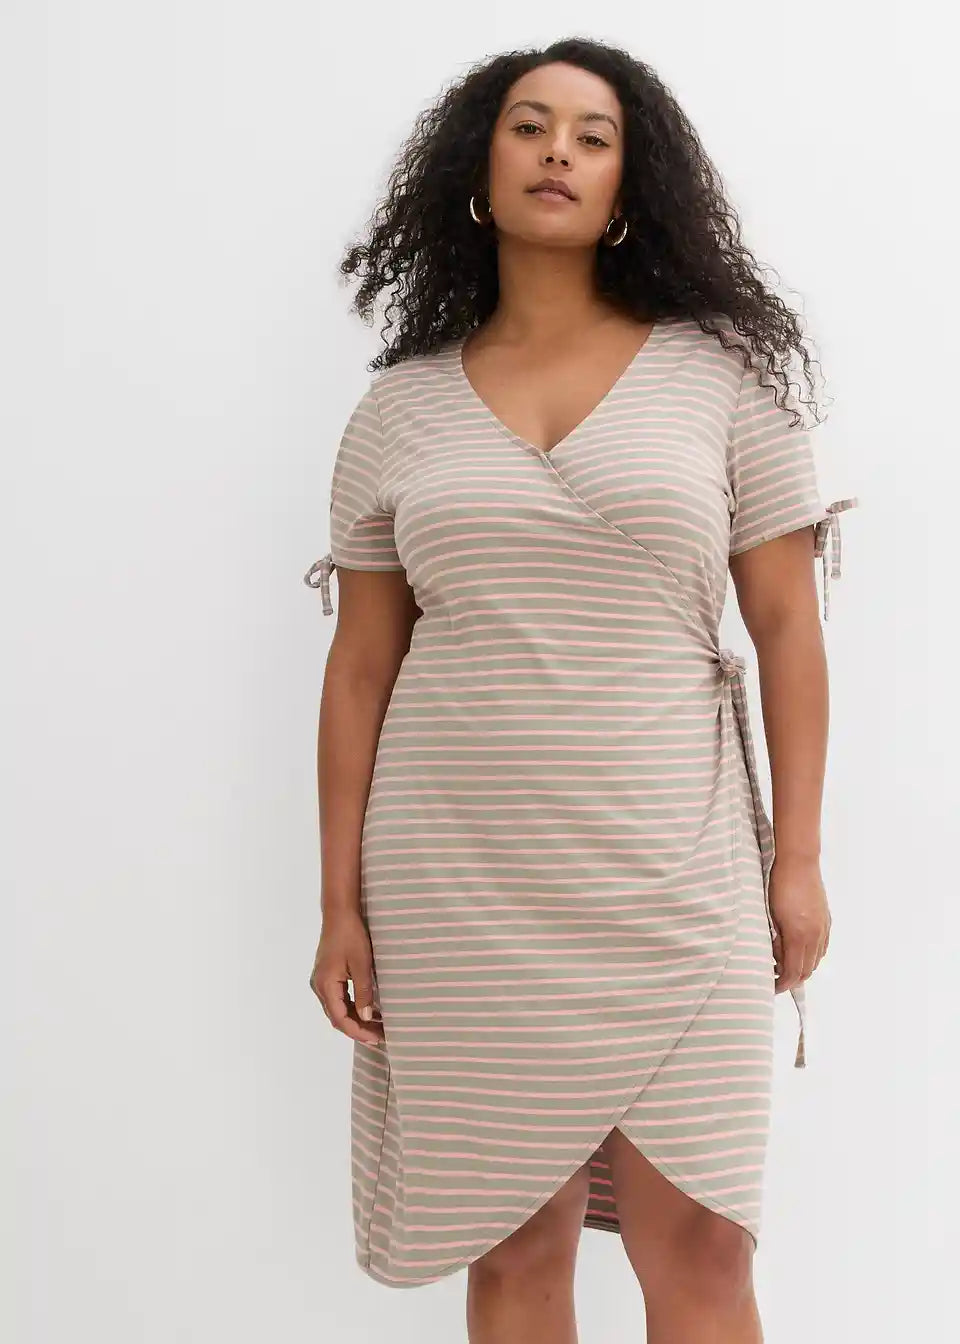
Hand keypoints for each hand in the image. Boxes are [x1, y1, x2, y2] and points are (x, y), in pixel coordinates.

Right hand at [309, 908, 384, 1045]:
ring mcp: (321, 981)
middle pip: (337, 1017)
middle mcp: (319, 986)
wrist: (339, 914)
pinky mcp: (326, 976)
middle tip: (380, 1036)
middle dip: (358, 1028)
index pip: (340, 1019)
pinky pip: (338, 999)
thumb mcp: (362, 964)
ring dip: (355, 1019)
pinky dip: (351, 1008)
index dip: (358, 1031)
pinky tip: (367, 1010)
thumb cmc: (351, 935)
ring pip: (337, 1009)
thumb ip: (364, 992)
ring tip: (377, 1026)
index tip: (377, 1038)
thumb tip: (367, 1017)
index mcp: (326, 985)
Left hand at [767, 854, 831, 993]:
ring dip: (801, 967)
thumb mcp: (769, 915)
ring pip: (816, 960)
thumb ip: (774, 940)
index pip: (793, 972)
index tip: (770, 986)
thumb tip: (774, 957)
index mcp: (799, 935)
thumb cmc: (778, 884)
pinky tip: (799, 950)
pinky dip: (811, 955)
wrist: (797, 861)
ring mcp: (823, 927)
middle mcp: (815, 935)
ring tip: (783, 964)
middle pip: (807, 970)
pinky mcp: (826, 919)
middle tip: (774, 978)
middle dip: (791, 979)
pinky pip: (822, 947)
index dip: (782, 984)